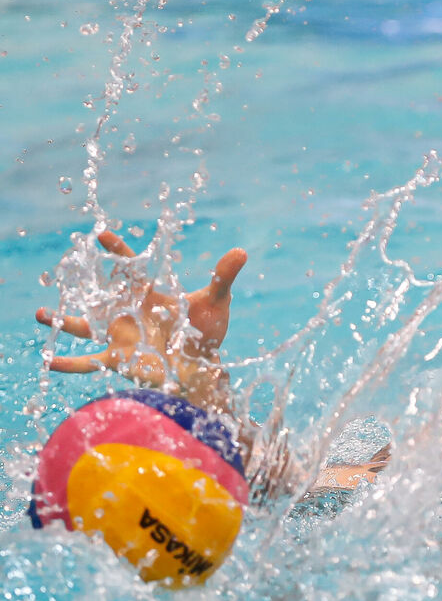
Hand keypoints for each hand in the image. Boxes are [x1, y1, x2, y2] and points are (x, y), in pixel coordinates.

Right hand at [35, 230, 246, 409]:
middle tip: (65, 264)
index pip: (130, 267)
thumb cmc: (206, 331)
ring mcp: (121, 337)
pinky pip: (88, 363)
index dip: (118, 250)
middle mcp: (129, 313)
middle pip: (99, 294)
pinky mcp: (119, 360)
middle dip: (82, 281)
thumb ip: (223, 277)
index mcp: (149, 294)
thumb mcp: (215, 302)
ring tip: (40, 314)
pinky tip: (48, 362)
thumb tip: (242, 251)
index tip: (102, 234)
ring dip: (62, 323)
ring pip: (84, 327)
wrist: (203, 366)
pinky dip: (68, 364)